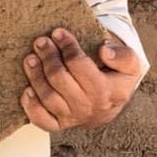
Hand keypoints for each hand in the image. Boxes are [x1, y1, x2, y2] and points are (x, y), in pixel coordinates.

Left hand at [20, 28, 141, 130]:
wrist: (108, 104)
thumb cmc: (114, 76)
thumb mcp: (129, 64)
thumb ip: (124, 56)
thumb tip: (105, 51)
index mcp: (109, 91)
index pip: (81, 66)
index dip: (67, 47)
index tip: (58, 32)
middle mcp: (90, 106)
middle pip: (60, 80)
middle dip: (48, 58)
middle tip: (41, 41)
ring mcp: (74, 117)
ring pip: (49, 98)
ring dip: (35, 76)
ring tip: (30, 58)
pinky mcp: (59, 124)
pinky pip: (42, 120)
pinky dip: (32, 107)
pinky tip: (26, 90)